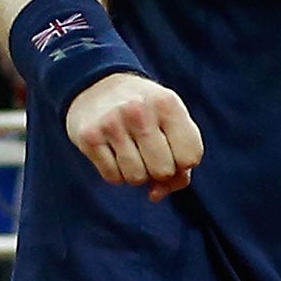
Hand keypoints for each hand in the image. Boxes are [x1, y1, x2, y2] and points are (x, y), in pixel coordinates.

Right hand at [65, 71, 204, 201]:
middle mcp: (139, 111)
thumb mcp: (171, 121)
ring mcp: (112, 124)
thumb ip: (181, 160)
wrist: (98, 85)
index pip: (191, 157)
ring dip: (138, 174)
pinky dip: (118, 173)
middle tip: (151, 152)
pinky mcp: (89, 138)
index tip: (174, 149)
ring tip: (133, 151)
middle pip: (164, 171)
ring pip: (137, 178)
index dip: (184, 163)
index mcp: (168, 104)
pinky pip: (113, 178)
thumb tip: (156, 195)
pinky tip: (115, 153)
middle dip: (161, 170)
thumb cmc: (146, 111)